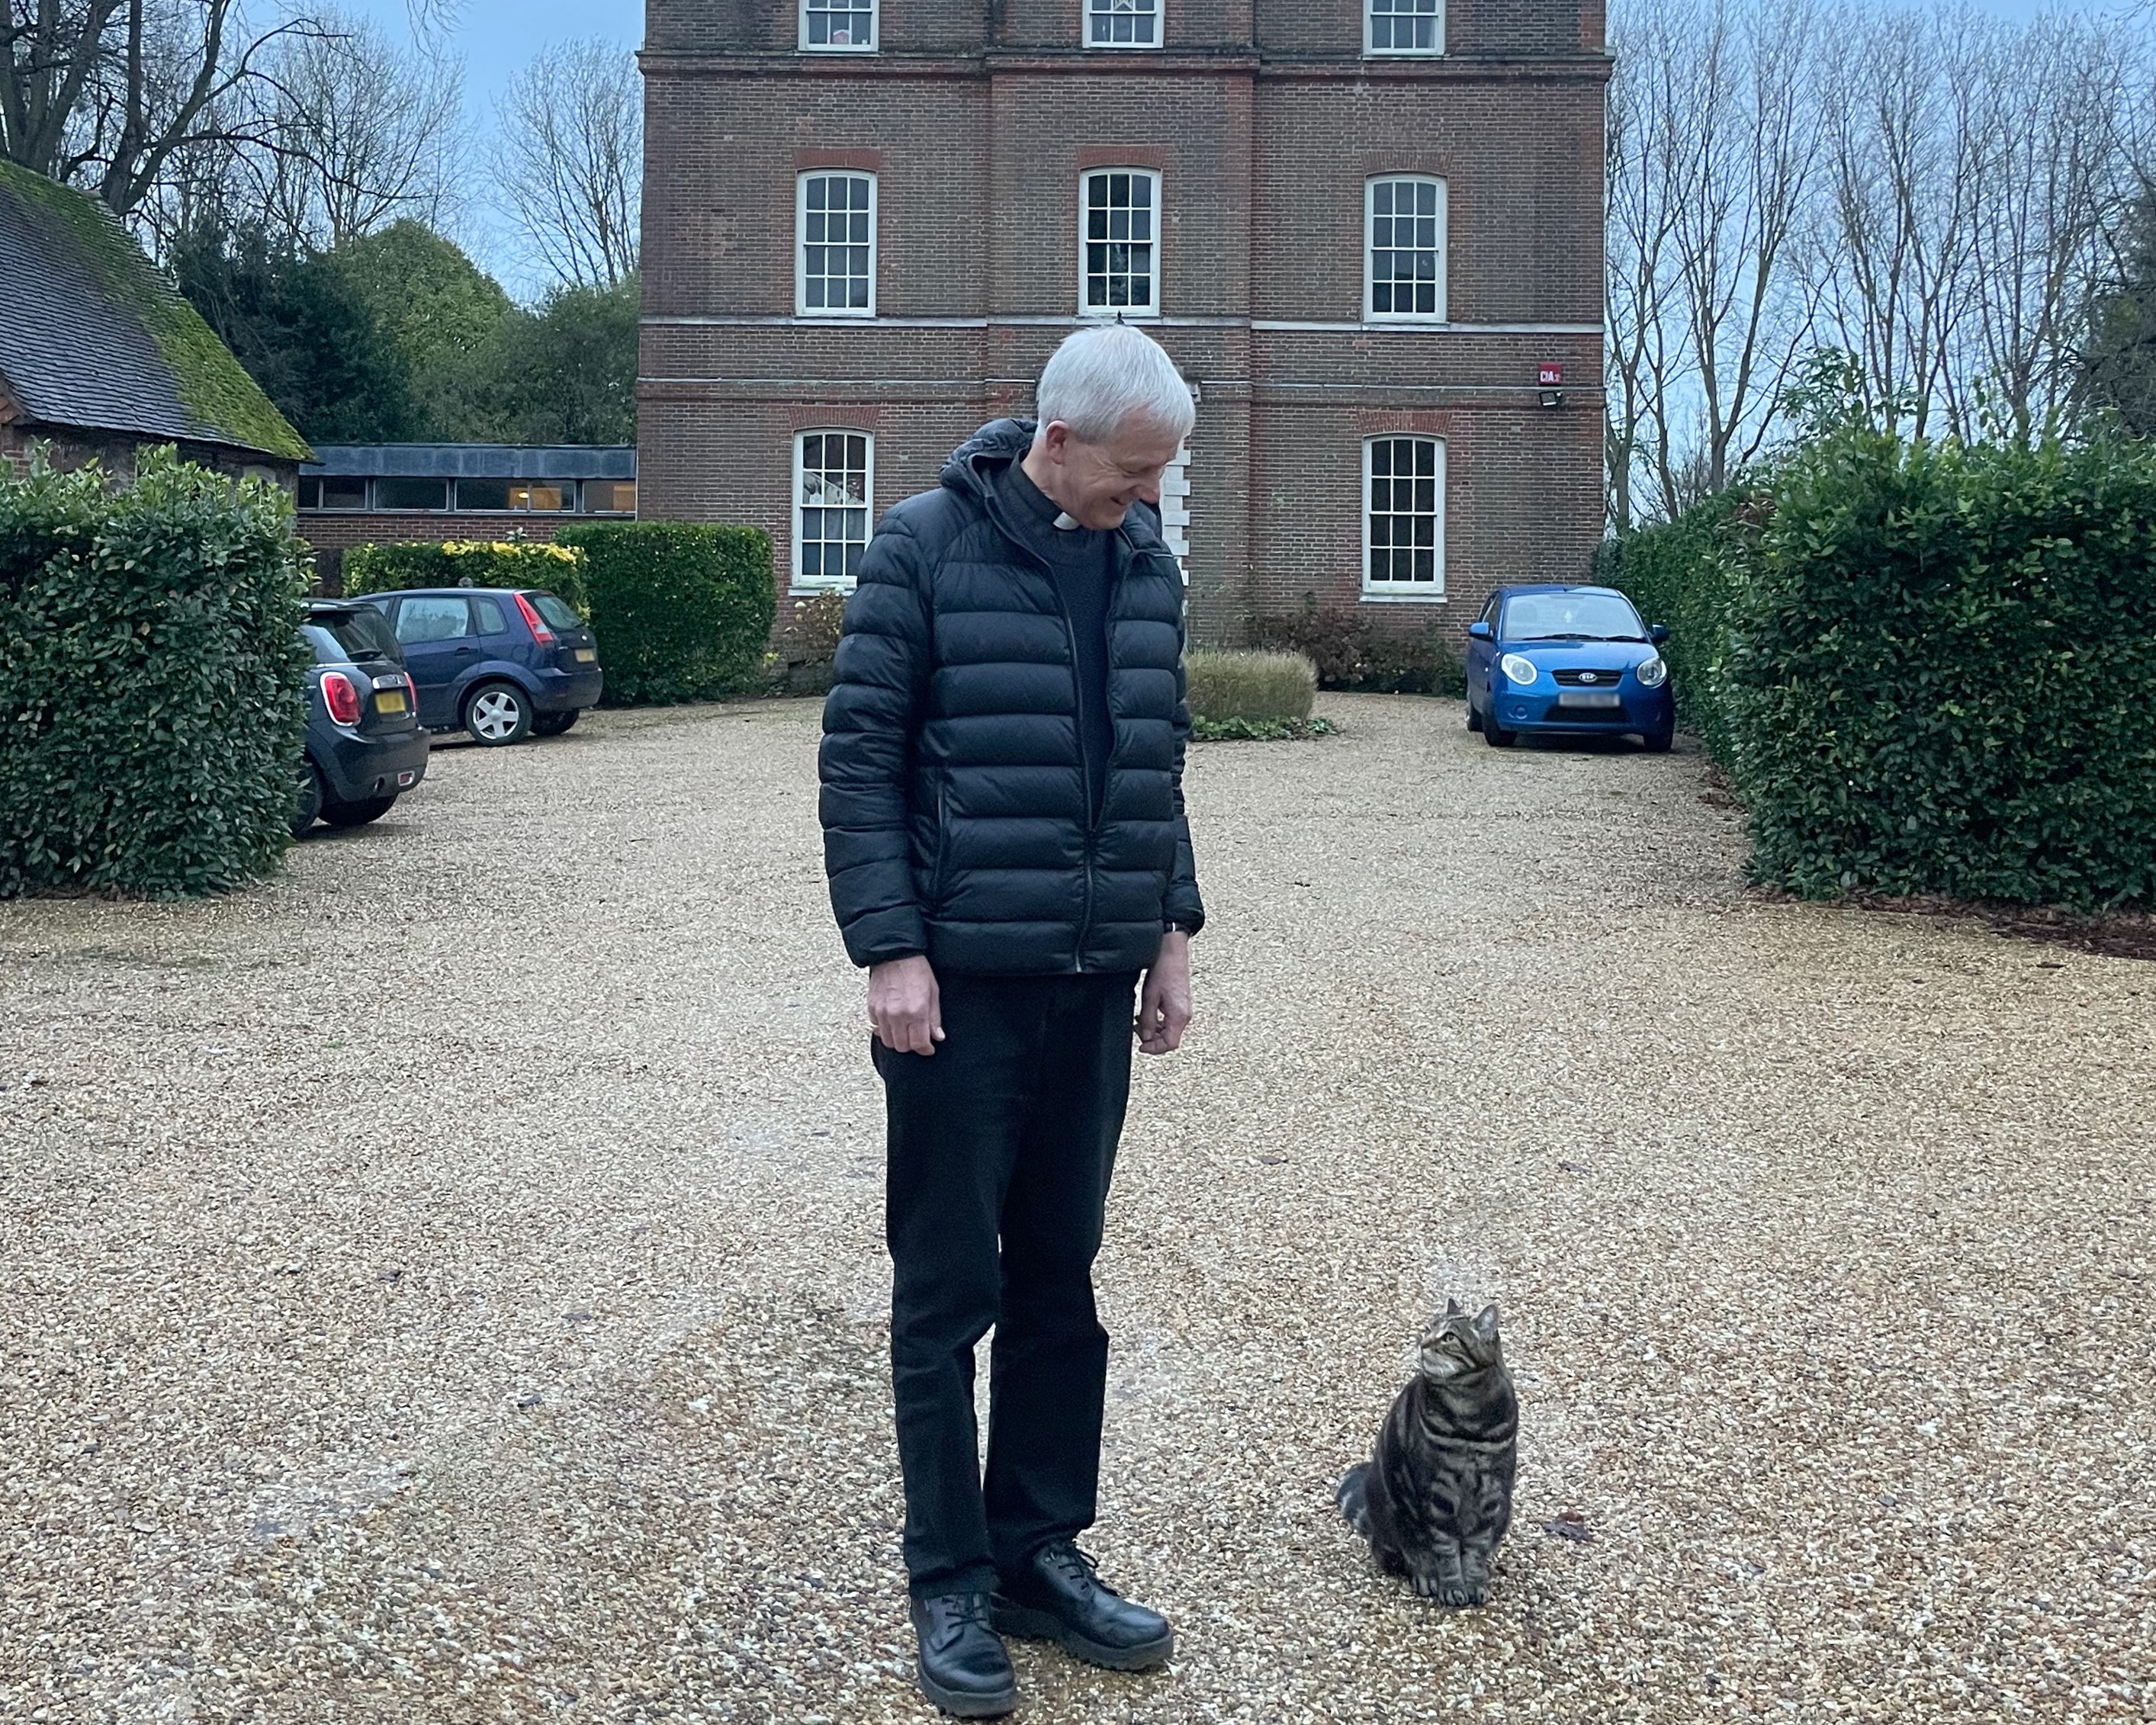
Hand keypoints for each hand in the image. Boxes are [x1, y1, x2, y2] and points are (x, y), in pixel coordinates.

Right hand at [869, 955, 943, 1054]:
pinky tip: (893, 1021)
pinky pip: (877, 1028)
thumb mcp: (933, 992)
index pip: (919, 1044)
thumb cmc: (917, 970)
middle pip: (902, 1047)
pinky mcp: (872, 1008)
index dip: (926, 1050)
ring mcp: (883, 1012)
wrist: (894, 954)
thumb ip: (934, 1018)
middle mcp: (897, 1015)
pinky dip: (885, 1029)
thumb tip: (937, 1037)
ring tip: (905, 1031)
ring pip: (888, 1041)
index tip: (929, 1048)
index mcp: (916, 1011)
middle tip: (917, 1038)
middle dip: (911, 1046)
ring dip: (897, 1040)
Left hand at [1136, 931, 1191, 1055]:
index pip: (1170, 1044)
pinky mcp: (1181, 1004)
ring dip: (1154, 1030)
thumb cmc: (1163, 970)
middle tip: (1137, 1031)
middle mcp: (1185, 1015)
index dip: (1154, 1049)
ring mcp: (1184, 1009)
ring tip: (1140, 1022)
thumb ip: (1147, 1020)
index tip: (1141, 1047)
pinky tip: (1148, 1014)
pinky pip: (1171, 1020)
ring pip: (1170, 1030)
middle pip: (1170, 1039)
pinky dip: (1159, 1022)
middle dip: (1152, 1039)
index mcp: (1179, 1016)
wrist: (1172, 952)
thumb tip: (1145, 1036)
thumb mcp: (1150, 997)